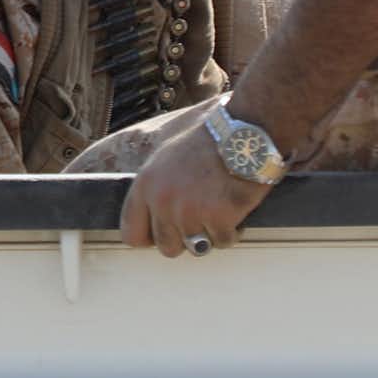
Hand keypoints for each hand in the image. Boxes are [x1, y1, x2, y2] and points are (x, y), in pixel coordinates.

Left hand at [121, 116, 273, 258]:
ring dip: (208, 235)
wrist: (246, 129)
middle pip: (166, 247)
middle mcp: (164, 202)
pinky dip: (231, 231)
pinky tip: (235, 210)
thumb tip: (148, 195)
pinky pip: (222, 242)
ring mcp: (191, 212)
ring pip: (196, 248)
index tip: (163, 231)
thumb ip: (155, 175)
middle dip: (182, 238)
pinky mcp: (219, 218)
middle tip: (198, 220)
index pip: (131, 233)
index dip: (148, 236)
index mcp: (146, 184)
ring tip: (218, 211)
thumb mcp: (168, 143)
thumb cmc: (211, 131)